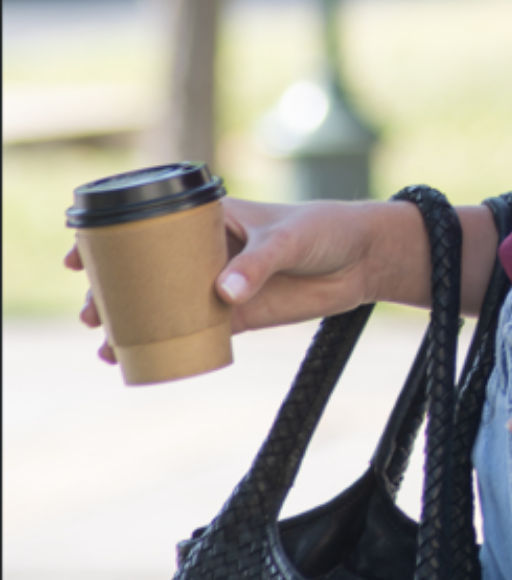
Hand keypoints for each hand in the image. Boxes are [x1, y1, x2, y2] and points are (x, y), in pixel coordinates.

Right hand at [65, 195, 401, 364]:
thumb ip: (256, 264)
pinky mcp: (238, 315)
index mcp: (213, 218)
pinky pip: (194, 331)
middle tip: (90, 313)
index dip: (113, 238)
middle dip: (112, 289)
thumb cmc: (325, 229)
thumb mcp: (288, 237)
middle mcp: (208, 251)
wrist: (363, 259)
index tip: (79, 253)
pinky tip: (139, 360)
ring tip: (105, 343)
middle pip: (148, 269)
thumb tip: (222, 294)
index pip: (153, 224)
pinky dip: (166, 345)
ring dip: (132, 321)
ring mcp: (220, 283)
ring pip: (164, 303)